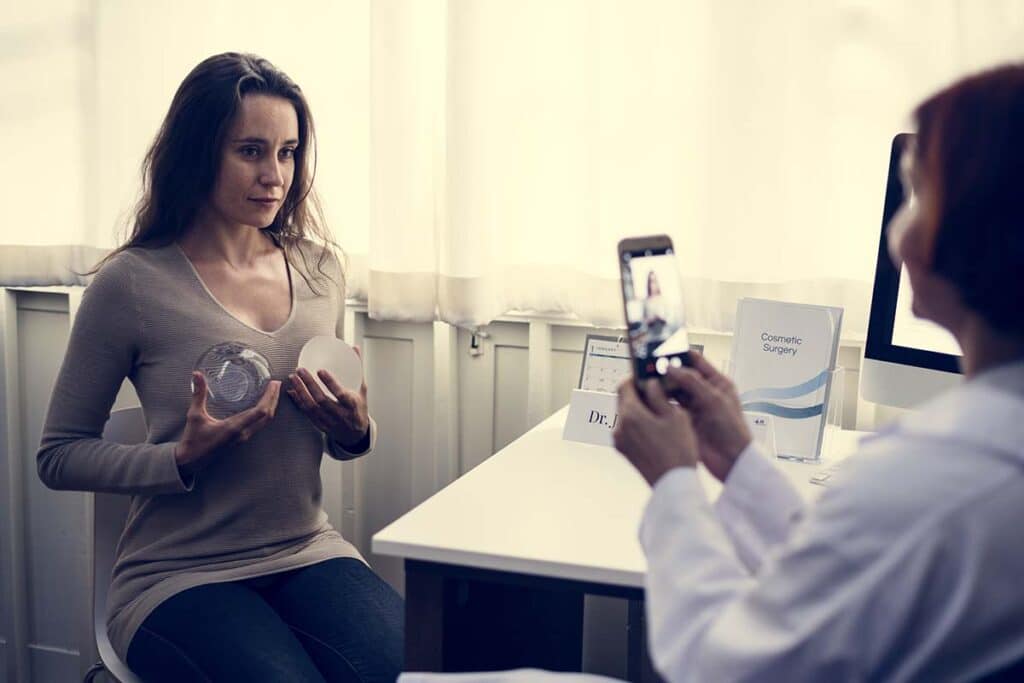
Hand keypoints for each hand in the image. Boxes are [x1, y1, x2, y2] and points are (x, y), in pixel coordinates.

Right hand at [175, 371, 281, 474]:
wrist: (191, 461)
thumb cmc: (193, 440)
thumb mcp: (195, 415)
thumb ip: (198, 394)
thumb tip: (197, 375)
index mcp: (234, 427)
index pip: (260, 412)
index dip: (269, 397)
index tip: (273, 384)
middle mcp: (242, 433)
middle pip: (267, 416)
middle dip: (274, 399)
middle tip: (276, 384)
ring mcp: (243, 437)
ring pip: (265, 422)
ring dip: (271, 406)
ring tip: (272, 392)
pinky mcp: (241, 439)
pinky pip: (259, 425)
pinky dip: (264, 414)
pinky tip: (262, 406)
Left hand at [286, 346, 368, 448]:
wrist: (355, 435)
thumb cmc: (358, 409)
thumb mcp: (362, 390)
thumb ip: (357, 369)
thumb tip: (354, 348)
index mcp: (352, 406)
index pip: (341, 394)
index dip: (330, 383)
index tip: (320, 370)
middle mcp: (340, 415)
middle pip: (322, 400)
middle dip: (309, 384)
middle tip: (300, 370)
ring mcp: (329, 422)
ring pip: (312, 407)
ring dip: (301, 392)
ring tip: (293, 378)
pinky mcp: (320, 425)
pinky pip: (307, 413)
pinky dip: (298, 402)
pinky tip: (292, 391)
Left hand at [613, 377, 698, 486]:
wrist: (674, 484)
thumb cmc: (678, 450)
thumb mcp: (674, 416)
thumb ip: (658, 395)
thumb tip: (650, 384)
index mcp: (630, 414)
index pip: (624, 385)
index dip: (635, 377)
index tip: (646, 375)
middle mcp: (619, 427)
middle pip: (623, 400)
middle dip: (638, 393)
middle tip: (656, 391)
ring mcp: (620, 441)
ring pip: (626, 415)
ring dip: (639, 409)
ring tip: (660, 410)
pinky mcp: (625, 451)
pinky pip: (628, 429)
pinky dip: (638, 423)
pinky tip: (657, 427)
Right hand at [660, 351, 750, 481]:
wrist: (731, 460)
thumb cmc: (732, 429)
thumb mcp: (714, 400)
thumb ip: (692, 382)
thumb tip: (671, 367)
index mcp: (716, 382)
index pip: (696, 360)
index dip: (679, 353)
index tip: (662, 349)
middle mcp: (704, 391)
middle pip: (681, 375)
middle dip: (665, 370)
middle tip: (647, 366)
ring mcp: (693, 406)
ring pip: (673, 390)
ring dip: (660, 386)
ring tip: (645, 380)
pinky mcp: (684, 420)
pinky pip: (668, 406)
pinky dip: (659, 402)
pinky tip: (649, 398)